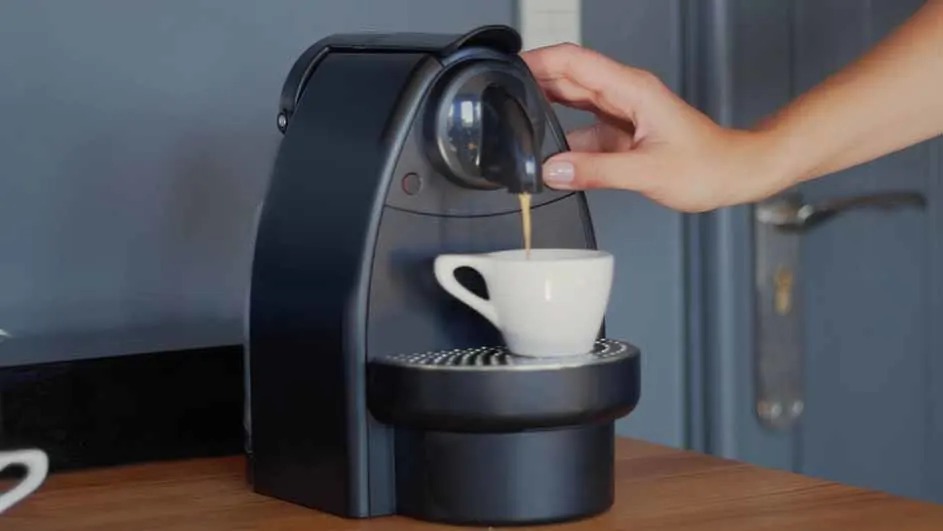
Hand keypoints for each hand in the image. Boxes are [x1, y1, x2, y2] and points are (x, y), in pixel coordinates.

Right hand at [522, 44, 791, 212]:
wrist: (734, 173)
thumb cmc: (707, 166)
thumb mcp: (648, 172)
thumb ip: (597, 171)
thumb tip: (553, 170)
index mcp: (632, 89)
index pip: (574, 61)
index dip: (539, 59)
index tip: (508, 68)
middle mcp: (624, 93)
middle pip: (567, 75)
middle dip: (532, 80)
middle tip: (499, 97)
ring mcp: (622, 111)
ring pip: (572, 98)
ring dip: (543, 106)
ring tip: (514, 120)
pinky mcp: (621, 130)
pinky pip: (581, 125)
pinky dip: (560, 133)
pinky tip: (545, 148)